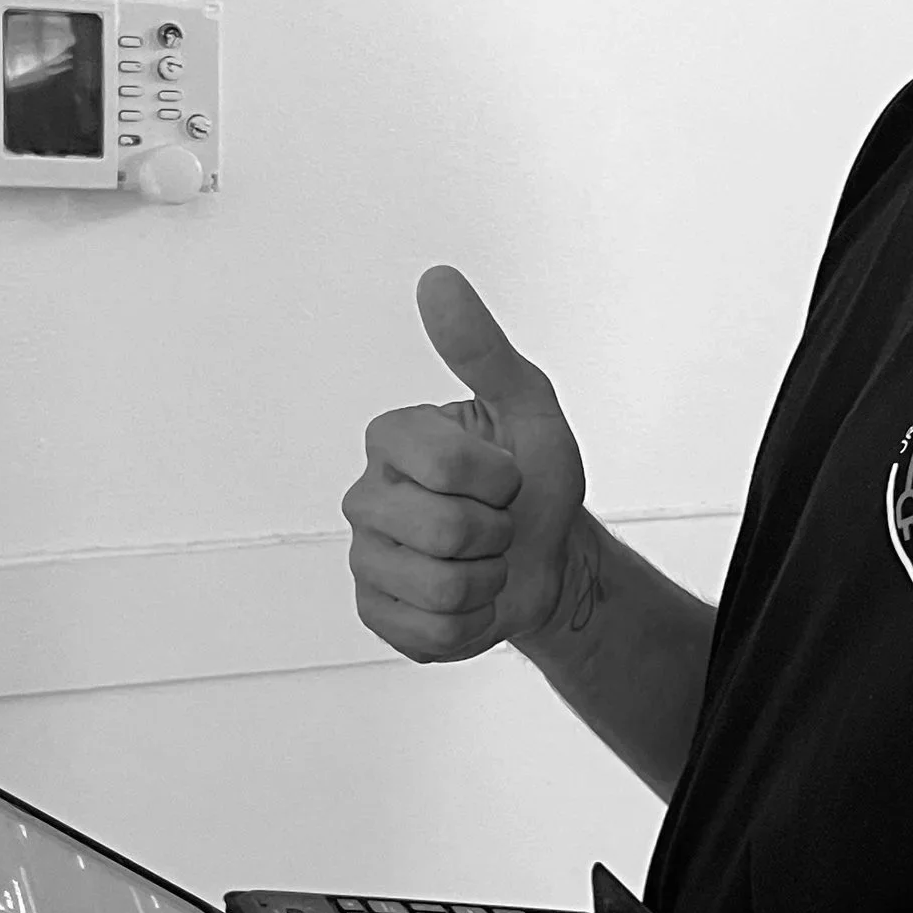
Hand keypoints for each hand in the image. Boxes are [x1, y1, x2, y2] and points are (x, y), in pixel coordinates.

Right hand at [342, 265, 588, 662]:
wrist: (549, 560)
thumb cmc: (536, 477)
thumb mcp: (527, 406)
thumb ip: (482, 348)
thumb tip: (437, 279)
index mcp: (390, 438)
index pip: (449, 465)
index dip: (501, 479)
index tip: (505, 475)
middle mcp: (363, 496)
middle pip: (444, 532)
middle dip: (498, 535)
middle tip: (497, 523)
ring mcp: (364, 559)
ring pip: (440, 589)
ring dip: (488, 581)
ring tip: (485, 561)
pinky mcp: (375, 614)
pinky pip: (430, 633)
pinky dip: (471, 623)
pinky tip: (470, 599)